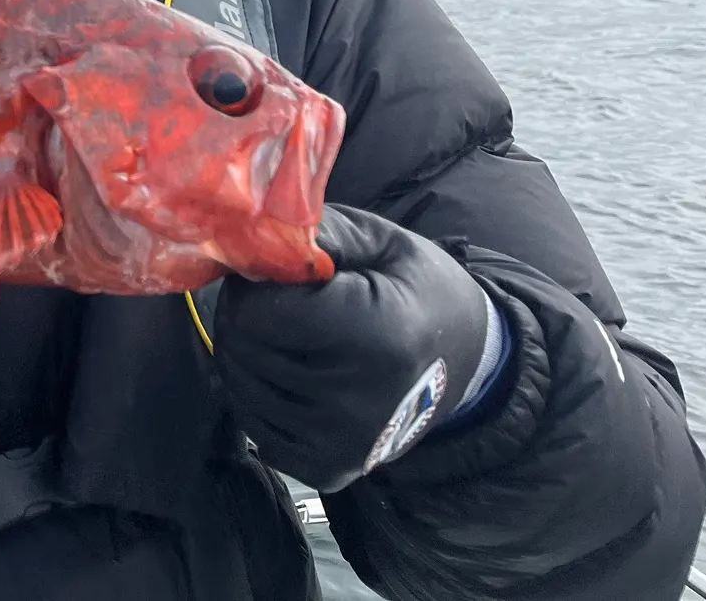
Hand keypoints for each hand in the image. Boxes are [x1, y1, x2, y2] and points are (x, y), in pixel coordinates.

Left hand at [215, 205, 493, 492]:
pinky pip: (252, 423)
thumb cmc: (417, 290)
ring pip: (238, 385)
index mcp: (376, 337)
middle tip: (276, 297)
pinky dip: (256, 391)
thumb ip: (318, 235)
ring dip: (245, 349)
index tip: (275, 272)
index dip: (254, 282)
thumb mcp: (381, 241)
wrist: (467, 362)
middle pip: (243, 347)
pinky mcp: (326, 471)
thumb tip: (254, 239)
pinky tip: (289, 369)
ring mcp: (341, 445)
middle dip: (243, 313)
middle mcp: (357, 402)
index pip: (260, 313)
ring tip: (284, 330)